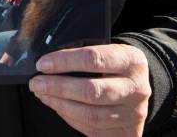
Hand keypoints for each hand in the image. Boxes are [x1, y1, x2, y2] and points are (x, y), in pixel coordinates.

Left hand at [28, 44, 150, 136]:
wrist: (139, 85)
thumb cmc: (116, 64)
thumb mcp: (109, 49)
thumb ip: (85, 53)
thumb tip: (49, 61)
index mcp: (132, 60)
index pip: (94, 58)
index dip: (64, 61)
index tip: (43, 63)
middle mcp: (136, 89)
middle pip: (91, 91)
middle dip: (57, 87)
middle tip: (37, 82)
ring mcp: (133, 114)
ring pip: (90, 114)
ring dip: (60, 104)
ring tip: (43, 94)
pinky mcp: (126, 133)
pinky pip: (92, 129)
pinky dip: (69, 117)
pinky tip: (57, 106)